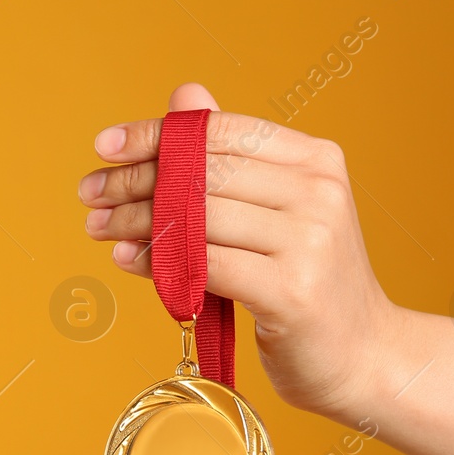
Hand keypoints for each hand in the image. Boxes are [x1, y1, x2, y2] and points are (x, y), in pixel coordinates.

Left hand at [79, 83, 401, 422]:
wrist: (363, 358)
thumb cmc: (306, 285)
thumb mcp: (276, 213)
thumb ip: (229, 162)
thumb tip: (184, 96)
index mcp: (316, 160)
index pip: (222, 131)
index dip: (158, 134)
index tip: (105, 147)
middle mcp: (317, 192)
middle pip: (203, 172)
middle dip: (136, 180)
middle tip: (90, 193)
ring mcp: (308, 242)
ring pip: (197, 218)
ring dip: (137, 222)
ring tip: (100, 227)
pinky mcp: (290, 292)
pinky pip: (203, 265)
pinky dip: (157, 261)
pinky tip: (127, 259)